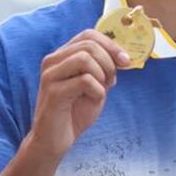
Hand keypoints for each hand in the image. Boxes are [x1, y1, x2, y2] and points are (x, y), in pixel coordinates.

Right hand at [28, 29, 130, 157]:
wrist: (54, 141)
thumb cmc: (74, 113)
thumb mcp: (95, 86)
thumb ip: (104, 69)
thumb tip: (122, 56)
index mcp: (62, 56)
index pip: (88, 34)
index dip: (111, 44)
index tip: (125, 61)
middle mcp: (52, 61)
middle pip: (89, 44)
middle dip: (109, 61)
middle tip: (111, 81)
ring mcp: (50, 75)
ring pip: (85, 58)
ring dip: (102, 74)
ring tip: (102, 90)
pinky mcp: (53, 92)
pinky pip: (84, 80)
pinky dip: (97, 91)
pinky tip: (94, 100)